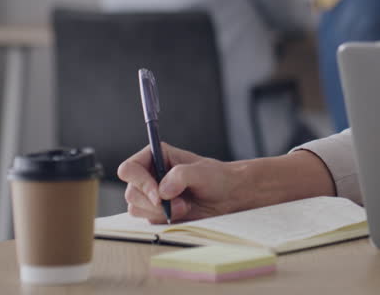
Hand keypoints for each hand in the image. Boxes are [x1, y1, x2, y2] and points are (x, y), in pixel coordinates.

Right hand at [118, 143, 336, 222]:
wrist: (248, 198)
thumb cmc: (231, 179)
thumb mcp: (211, 174)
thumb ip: (187, 176)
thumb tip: (168, 188)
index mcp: (163, 156)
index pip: (133, 163)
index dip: (140, 175)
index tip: (158, 187)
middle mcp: (158, 175)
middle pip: (132, 189)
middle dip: (151, 198)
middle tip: (176, 204)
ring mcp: (160, 197)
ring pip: (139, 209)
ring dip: (159, 213)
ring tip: (187, 208)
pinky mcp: (168, 216)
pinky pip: (152, 223)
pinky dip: (165, 222)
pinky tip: (185, 218)